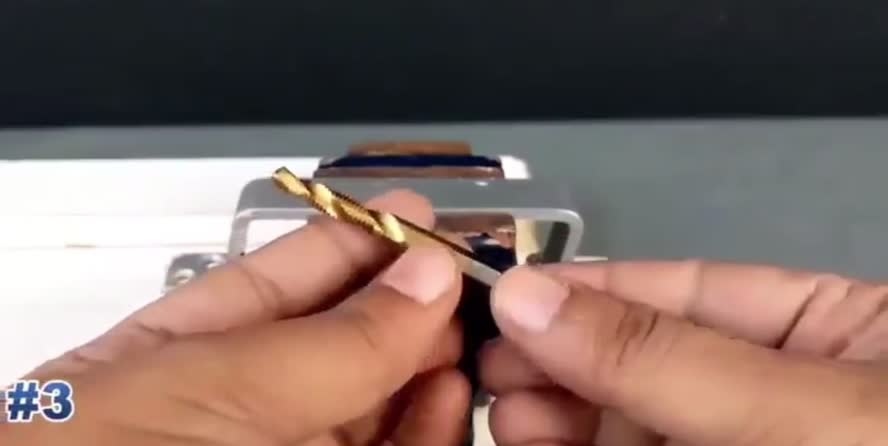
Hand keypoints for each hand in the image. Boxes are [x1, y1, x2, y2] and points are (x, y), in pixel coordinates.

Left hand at [1, 190, 470, 445]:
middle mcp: (237, 411)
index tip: (418, 216)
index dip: (352, 242)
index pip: (280, 281)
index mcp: (180, 357)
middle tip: (461, 273)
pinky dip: (427, 428)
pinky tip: (449, 395)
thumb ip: (330, 340)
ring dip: (426, 361)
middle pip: (338, 339)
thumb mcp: (218, 391)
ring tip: (464, 330)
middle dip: (403, 300)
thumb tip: (425, 273)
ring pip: (375, 401)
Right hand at [481, 260, 887, 444]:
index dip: (596, 289)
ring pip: (640, 426)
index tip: (511, 297)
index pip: (692, 291)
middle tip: (497, 368)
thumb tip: (529, 297)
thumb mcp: (800, 412)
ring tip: (509, 416)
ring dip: (568, 418)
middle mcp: (787, 393)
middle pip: (655, 359)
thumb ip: (663, 358)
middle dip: (571, 359)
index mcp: (833, 332)